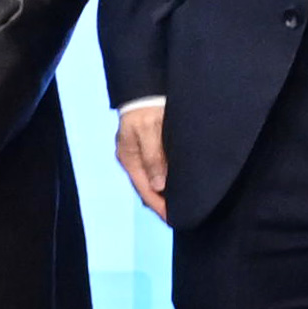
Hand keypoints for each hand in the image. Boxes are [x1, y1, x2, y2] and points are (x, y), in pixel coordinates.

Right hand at [112, 100, 169, 219]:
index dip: (158, 206)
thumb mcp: (149, 131)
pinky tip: (173, 186)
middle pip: (147, 189)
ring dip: (162, 193)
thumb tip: (159, 185)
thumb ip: (154, 157)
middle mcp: (132, 160)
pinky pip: (155, 170)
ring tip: (177, 206)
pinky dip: (164, 181)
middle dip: (160, 204)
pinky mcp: (147, 147)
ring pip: (151, 180)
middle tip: (178, 217)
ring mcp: (138, 154)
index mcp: (129, 159)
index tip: (172, 219)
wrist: (144, 89)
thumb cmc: (146, 109)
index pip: (144, 190)